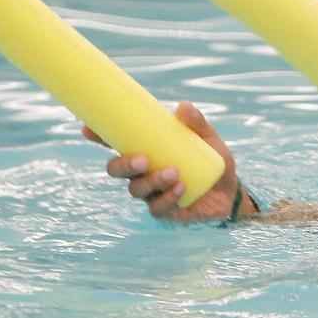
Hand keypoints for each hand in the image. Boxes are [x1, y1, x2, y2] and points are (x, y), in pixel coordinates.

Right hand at [82, 101, 250, 221]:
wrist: (230, 191)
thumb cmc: (213, 162)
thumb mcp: (208, 140)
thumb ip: (198, 124)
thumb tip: (182, 107)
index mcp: (147, 151)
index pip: (116, 144)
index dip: (99, 137)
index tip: (87, 128)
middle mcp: (143, 172)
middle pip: (116, 170)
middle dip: (124, 165)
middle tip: (143, 159)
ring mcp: (151, 193)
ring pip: (136, 189)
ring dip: (152, 181)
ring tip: (173, 173)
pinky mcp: (164, 210)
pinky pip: (156, 207)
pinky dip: (167, 197)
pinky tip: (181, 188)